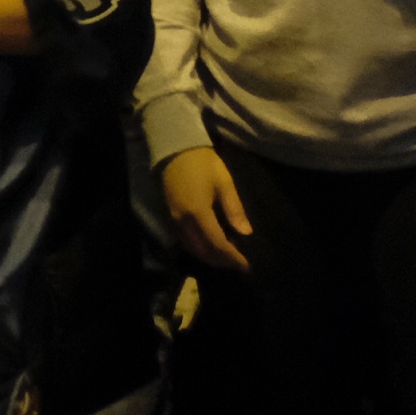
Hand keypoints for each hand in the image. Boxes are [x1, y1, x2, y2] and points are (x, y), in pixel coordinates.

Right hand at [161, 148, 254, 272]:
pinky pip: (184, 242)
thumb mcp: (224, 183)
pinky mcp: (169, 218)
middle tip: (238, 264)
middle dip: (222, 261)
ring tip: (227, 257)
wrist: (175, 149)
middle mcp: (183, 222)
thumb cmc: (203, 163)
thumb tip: (246, 233)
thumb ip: (234, 209)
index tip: (247, 265)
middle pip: (203, 251)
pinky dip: (198, 249)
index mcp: (198, 213)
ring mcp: (173, 221)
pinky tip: (210, 246)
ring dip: (209, 257)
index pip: (217, 244)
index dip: (232, 257)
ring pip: (192, 249)